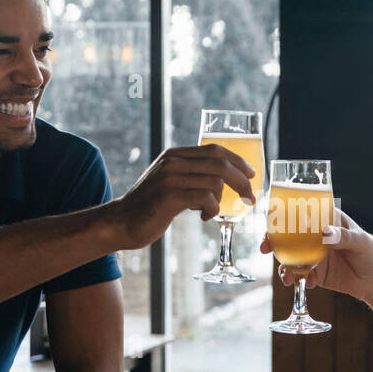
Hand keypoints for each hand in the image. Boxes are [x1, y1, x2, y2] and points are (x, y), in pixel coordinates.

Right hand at [106, 144, 256, 250]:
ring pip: (215, 182)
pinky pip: (206, 198)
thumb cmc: (149, 206)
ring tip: (210, 211)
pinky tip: (204, 217)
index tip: (251, 174)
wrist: (121, 222)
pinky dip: (212, 210)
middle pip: (220, 164)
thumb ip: (190, 174)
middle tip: (250, 198)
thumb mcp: (169, 182)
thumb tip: (223, 178)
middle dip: (242, 181)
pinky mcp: (170, 197)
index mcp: (175, 155)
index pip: (215, 149)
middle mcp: (173, 162)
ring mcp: (171, 178)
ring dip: (221, 200)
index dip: (238, 160)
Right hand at [259, 208, 372, 301]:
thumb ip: (342, 237)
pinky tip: (306, 284)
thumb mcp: (360, 241)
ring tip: (287, 278)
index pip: (301, 214)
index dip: (283, 217)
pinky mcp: (316, 273)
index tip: (272, 224)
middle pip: (289, 236)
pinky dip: (297, 280)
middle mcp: (317, 236)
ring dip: (284, 266)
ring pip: (291, 257)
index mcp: (326, 220)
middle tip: (265, 249)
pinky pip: (300, 275)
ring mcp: (314, 255)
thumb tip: (325, 233)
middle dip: (273, 242)